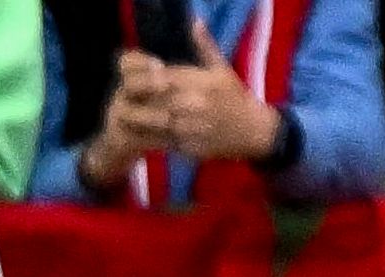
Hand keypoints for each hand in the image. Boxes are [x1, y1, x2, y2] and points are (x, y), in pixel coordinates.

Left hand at [142, 24, 283, 160]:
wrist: (251, 130)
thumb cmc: (234, 97)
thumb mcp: (222, 69)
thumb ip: (205, 47)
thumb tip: (195, 23)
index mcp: (202, 82)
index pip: (163, 78)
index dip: (148, 79)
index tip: (142, 81)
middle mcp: (196, 103)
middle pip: (155, 100)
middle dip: (143, 99)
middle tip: (134, 100)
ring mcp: (191, 126)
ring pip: (155, 122)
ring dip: (143, 119)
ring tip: (137, 116)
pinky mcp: (188, 145)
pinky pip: (161, 140)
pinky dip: (151, 136)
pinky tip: (147, 132)